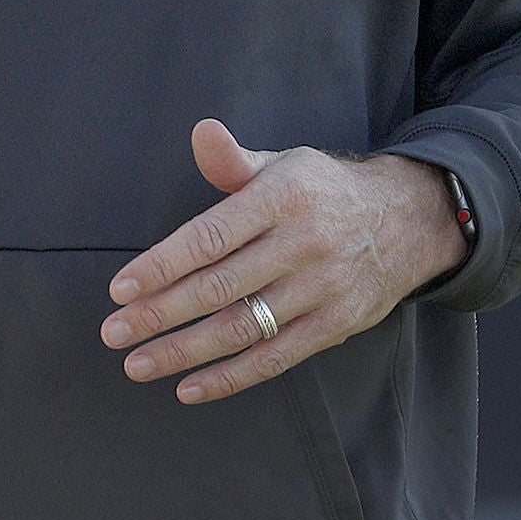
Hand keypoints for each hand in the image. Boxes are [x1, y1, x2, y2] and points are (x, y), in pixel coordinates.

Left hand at [99, 118, 467, 405]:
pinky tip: (188, 386)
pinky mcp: (335, 326)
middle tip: (114, 332)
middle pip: (220, 287)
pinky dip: (230, 377)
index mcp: (281, 198)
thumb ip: (232, 160)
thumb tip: (201, 133)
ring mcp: (321, 289)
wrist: (406, 220)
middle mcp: (302, 245)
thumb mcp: (280, 163)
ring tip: (138, 363)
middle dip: (160, 314)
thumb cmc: (319, 190)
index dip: (162, 265)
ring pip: (243, 328)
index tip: (120, 289)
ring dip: (185, 352)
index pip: (209, 237)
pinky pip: (276, 359)